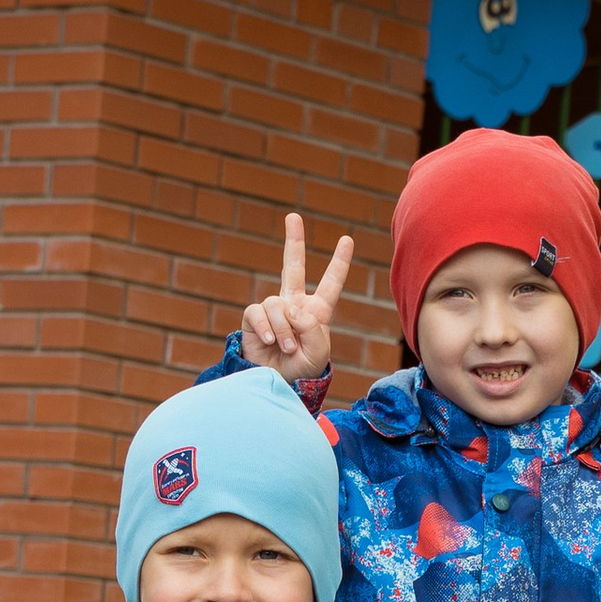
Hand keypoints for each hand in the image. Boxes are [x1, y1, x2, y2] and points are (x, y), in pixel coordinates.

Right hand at [240, 210, 352, 383]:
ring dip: (284, 329)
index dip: (339, 262)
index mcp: (316, 312)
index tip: (346, 239)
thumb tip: (291, 308)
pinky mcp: (254, 317)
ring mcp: (273, 309)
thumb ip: (311, 327)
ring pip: (277, 303)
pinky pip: (259, 312)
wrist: (276, 384)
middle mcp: (294, 305)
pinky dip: (267, 327)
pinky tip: (269, 341)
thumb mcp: (318, 351)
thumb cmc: (301, 371)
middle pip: (293, 266)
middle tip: (293, 217)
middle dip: (294, 241)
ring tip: (288, 348)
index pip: (330, 284)